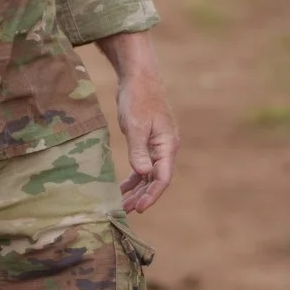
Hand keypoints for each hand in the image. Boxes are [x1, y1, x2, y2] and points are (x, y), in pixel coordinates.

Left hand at [100, 31, 177, 213]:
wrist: (138, 77)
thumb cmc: (138, 98)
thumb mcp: (136, 125)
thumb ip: (138, 150)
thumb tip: (142, 174)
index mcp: (168, 145)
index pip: (163, 177)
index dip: (152, 195)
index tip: (139, 209)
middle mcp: (165, 148)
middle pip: (157, 179)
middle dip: (143, 196)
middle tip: (126, 211)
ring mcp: (156, 146)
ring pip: (149, 175)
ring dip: (137, 190)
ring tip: (122, 205)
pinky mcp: (146, 142)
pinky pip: (142, 165)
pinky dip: (133, 178)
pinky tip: (122, 189)